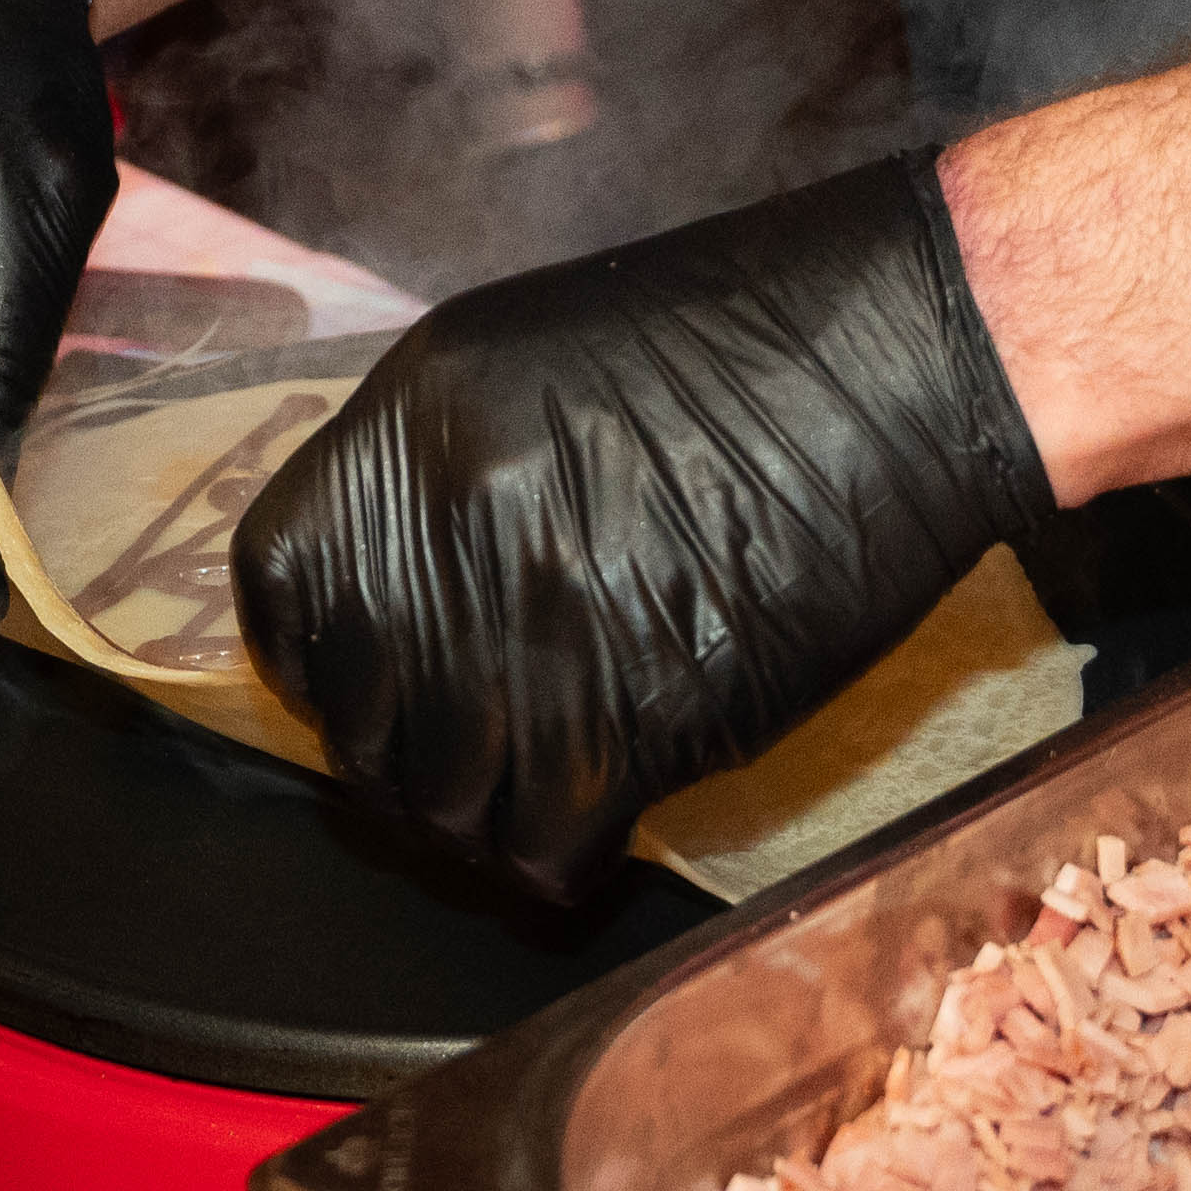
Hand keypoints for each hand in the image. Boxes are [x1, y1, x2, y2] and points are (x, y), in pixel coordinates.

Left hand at [232, 157, 1052, 903]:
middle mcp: (450, 521)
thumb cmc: (754, 338)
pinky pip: (544, 841)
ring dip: (491, 812)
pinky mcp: (632, 711)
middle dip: (406, 758)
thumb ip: (446, 469)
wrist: (908, 352)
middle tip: (474, 756)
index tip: (358, 684)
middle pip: (359, 718)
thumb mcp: (541, 354)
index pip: (282, 587)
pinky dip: (566, 852)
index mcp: (416, 419)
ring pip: (445, 799)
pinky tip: (606, 816)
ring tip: (552, 783)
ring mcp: (536, 620)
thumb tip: (398, 590)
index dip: (315, 657)